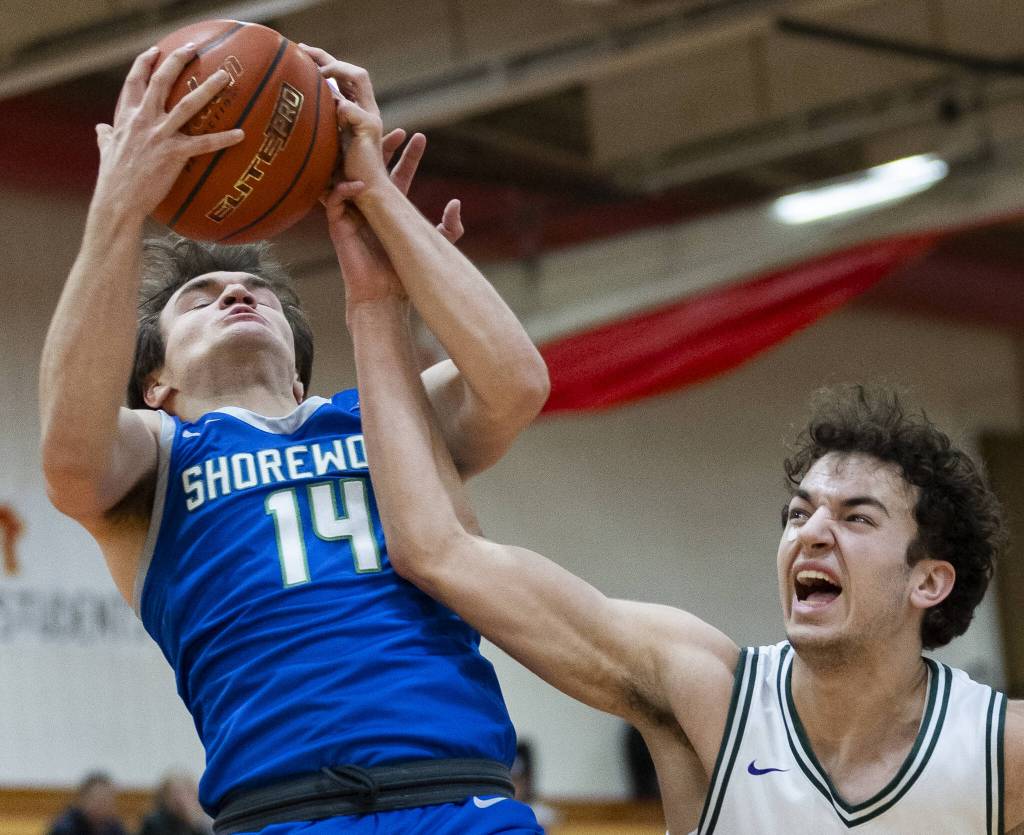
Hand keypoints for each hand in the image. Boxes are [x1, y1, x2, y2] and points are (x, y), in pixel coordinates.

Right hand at [94, 44, 243, 217]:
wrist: (117, 201)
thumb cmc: (113, 179)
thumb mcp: (106, 150)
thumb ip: (106, 136)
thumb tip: (100, 129)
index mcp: (126, 117)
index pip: (134, 81)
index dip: (144, 63)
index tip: (155, 50)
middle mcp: (142, 120)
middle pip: (161, 81)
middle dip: (176, 60)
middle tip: (193, 48)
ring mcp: (159, 136)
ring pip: (187, 105)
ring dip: (207, 89)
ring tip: (225, 77)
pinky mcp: (173, 155)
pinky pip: (203, 144)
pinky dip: (223, 139)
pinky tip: (241, 134)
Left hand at [298, 45, 389, 194]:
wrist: (363, 198)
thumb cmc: (340, 182)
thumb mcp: (323, 151)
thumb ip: (314, 135)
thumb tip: (284, 124)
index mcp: (356, 115)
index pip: (345, 80)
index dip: (325, 64)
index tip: (303, 55)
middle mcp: (367, 112)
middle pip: (352, 71)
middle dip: (327, 57)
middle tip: (303, 50)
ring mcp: (370, 118)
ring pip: (358, 76)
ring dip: (337, 68)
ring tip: (317, 73)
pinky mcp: (369, 128)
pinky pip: (348, 107)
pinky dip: (336, 107)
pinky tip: (324, 112)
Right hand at [322, 130, 463, 307]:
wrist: (384, 297)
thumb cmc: (405, 276)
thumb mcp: (433, 245)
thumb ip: (450, 227)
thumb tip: (456, 203)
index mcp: (390, 208)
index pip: (398, 173)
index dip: (408, 155)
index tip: (419, 137)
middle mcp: (369, 207)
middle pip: (372, 167)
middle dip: (382, 146)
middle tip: (397, 132)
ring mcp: (352, 214)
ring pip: (347, 175)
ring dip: (354, 158)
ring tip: (366, 145)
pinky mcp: (338, 226)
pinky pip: (334, 199)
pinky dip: (344, 189)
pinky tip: (360, 185)